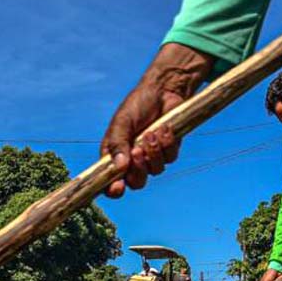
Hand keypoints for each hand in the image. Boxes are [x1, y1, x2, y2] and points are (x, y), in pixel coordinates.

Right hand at [101, 43, 212, 197]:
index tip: (117, 188)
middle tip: (137, 151)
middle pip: (136, 183)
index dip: (113, 189)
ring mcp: (152, 157)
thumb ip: (118, 144)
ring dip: (153, 152)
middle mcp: (133, 160)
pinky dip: (167, 144)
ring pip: (155, 171)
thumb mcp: (122, 122)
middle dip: (138, 170)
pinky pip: (170, 158)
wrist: (164, 90)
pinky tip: (163, 128)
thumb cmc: (138, 104)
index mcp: (115, 155)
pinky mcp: (169, 151)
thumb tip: (119, 168)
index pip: (111, 181)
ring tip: (152, 132)